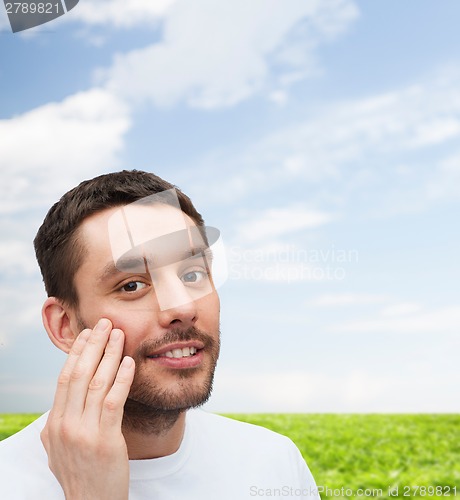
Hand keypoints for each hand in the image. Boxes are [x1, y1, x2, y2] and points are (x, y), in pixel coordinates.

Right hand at [41, 318, 134, 499]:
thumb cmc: (82, 473)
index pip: (65, 378)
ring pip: (96, 383)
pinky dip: (122, 378)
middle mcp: (65, 426)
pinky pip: (114, 402)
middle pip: (79, 374)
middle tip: (104, 323)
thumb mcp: (60, 447)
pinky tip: (129, 362)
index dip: (77, 353)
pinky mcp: (105, 441)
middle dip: (93, 345)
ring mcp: (84, 434)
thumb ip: (63, 420)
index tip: (87, 333)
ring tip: (118, 334)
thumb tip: (66, 397)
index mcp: (54, 424)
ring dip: (109, 355)